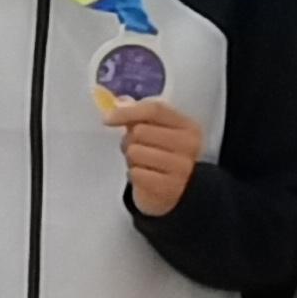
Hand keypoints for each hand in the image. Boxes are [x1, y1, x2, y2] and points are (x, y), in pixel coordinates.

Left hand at [105, 96, 203, 216]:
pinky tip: (143, 177)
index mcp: (188, 126)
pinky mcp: (168, 187)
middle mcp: (188, 145)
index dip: (128, 111)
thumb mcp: (159, 133)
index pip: (155, 110)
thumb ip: (141, 116)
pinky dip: (133, 175)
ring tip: (140, 163)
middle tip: (135, 149)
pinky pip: (135, 173)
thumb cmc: (163, 157)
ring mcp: (181, 167)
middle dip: (129, 140)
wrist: (178, 194)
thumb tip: (119, 103)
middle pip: (141, 131)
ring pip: (135, 152)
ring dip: (131, 159)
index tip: (108, 119)